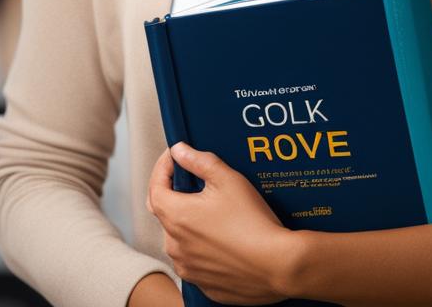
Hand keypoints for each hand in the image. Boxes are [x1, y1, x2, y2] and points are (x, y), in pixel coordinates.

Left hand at [146, 142, 299, 304]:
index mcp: (177, 217)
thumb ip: (199, 161)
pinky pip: (193, 258)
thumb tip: (179, 151)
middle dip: (174, 193)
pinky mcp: (201, 281)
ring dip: (188, 221)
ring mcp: (187, 266)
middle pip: (165, 212)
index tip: (175, 157)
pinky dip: (200, 245)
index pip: (155, 187)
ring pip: (178, 237)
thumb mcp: (227, 179)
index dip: (162, 167)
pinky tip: (221, 235)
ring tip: (212, 209)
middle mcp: (175, 245)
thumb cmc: (252, 222)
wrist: (276, 264)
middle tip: (192, 180)